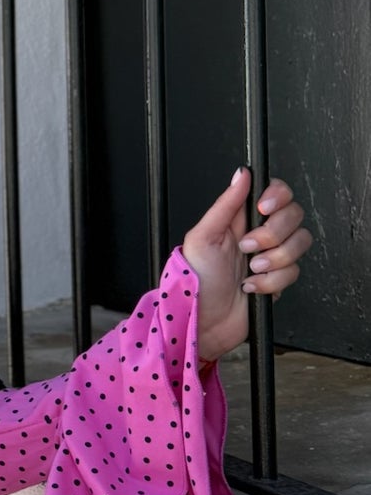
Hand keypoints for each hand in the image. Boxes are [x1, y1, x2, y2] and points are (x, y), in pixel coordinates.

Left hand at [182, 168, 312, 364]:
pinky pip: (293, 272)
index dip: (277, 196)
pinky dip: (271, 282)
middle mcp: (259, 233)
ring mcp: (271, 256)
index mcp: (239, 217)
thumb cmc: (195, 279)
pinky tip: (250, 286)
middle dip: (273, 234)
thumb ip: (226, 204)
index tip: (263, 209)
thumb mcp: (203, 236)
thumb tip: (242, 173)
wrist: (203, 321)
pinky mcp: (279, 279)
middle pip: (294, 214)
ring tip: (249, 270)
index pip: (275, 192)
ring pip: (300, 243)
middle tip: (247, 247)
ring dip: (274, 259)